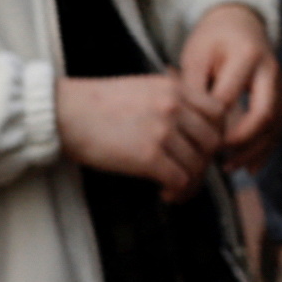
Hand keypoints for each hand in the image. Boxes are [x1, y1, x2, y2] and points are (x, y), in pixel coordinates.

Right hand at [57, 72, 224, 200]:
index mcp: (175, 87)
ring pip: (198, 164)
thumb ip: (171, 100)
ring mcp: (163, 130)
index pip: (219, 112)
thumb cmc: (97, 104)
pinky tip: (165, 194)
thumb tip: (193, 125)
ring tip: (176, 189)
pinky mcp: (149, 156)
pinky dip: (177, 192)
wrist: (62, 113)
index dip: (216, 135)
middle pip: (213, 141)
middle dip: (205, 162)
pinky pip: (180, 180)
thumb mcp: (143, 88)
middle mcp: (174, 106)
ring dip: (191, 182)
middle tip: (190, 173)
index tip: (202, 149)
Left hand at [179, 2, 279, 169]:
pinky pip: (278, 128)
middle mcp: (270, 71)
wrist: (240, 23)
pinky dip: (265, 149)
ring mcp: (281, 85)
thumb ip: (193, 87)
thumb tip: (189, 126)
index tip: (192, 141)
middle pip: (264, 114)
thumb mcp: (196, 55)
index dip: (211, 123)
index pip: (229, 97)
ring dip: (254, 151)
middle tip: (218, 158)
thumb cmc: (212, 40)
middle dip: (242, 142)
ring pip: (275, 125)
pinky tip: (249, 167)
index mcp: (246, 56)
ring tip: (229, 168)